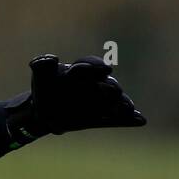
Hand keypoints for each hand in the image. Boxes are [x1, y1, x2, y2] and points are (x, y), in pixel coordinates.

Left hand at [6, 54, 146, 145]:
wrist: (42, 110)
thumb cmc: (43, 89)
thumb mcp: (40, 76)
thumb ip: (43, 65)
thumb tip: (50, 58)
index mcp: (80, 70)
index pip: (90, 65)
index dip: (96, 67)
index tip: (104, 69)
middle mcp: (93, 82)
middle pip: (105, 83)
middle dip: (109, 87)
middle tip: (113, 91)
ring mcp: (99, 99)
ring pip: (113, 100)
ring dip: (121, 103)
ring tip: (127, 108)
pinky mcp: (100, 114)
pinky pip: (115, 115)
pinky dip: (127, 118)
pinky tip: (139, 119)